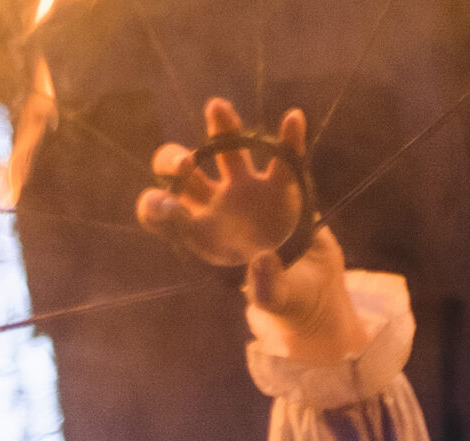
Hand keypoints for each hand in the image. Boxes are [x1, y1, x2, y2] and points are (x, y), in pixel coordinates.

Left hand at [137, 99, 365, 366]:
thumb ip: (268, 291)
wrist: (313, 287)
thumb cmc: (286, 298)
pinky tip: (293, 119)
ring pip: (225, 153)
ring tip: (216, 108)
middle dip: (174, 163)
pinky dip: (289, 139)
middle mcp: (216, 207)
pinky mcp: (281, 185)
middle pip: (182, 175)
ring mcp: (247, 191)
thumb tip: (263, 261)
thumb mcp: (279, 302)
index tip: (168, 205)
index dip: (157, 206)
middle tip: (186, 163)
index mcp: (200, 237)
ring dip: (221, 129)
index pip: (163, 215)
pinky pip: (282, 157)